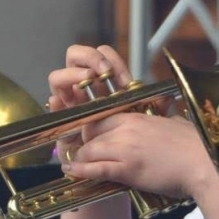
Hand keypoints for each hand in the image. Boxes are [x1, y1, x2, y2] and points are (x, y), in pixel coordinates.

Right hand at [47, 44, 169, 155]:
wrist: (114, 163)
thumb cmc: (128, 139)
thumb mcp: (143, 120)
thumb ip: (154, 107)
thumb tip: (166, 97)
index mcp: (104, 81)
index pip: (102, 55)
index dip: (111, 59)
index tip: (124, 78)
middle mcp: (83, 86)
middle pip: (75, 55)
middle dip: (88, 58)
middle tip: (103, 72)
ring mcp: (69, 101)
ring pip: (59, 76)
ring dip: (72, 74)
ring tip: (86, 79)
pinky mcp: (60, 120)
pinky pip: (52, 104)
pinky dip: (56, 101)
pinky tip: (61, 101)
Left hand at [64, 111, 213, 198]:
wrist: (204, 165)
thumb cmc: (196, 146)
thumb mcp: (177, 123)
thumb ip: (166, 117)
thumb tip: (168, 114)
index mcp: (139, 117)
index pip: (103, 118)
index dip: (93, 130)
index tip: (91, 139)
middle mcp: (128, 129)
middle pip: (92, 133)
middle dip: (84, 144)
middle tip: (82, 154)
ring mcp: (126, 149)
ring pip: (91, 150)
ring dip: (81, 158)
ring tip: (74, 165)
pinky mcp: (127, 169)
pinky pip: (96, 168)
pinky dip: (81, 170)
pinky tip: (72, 171)